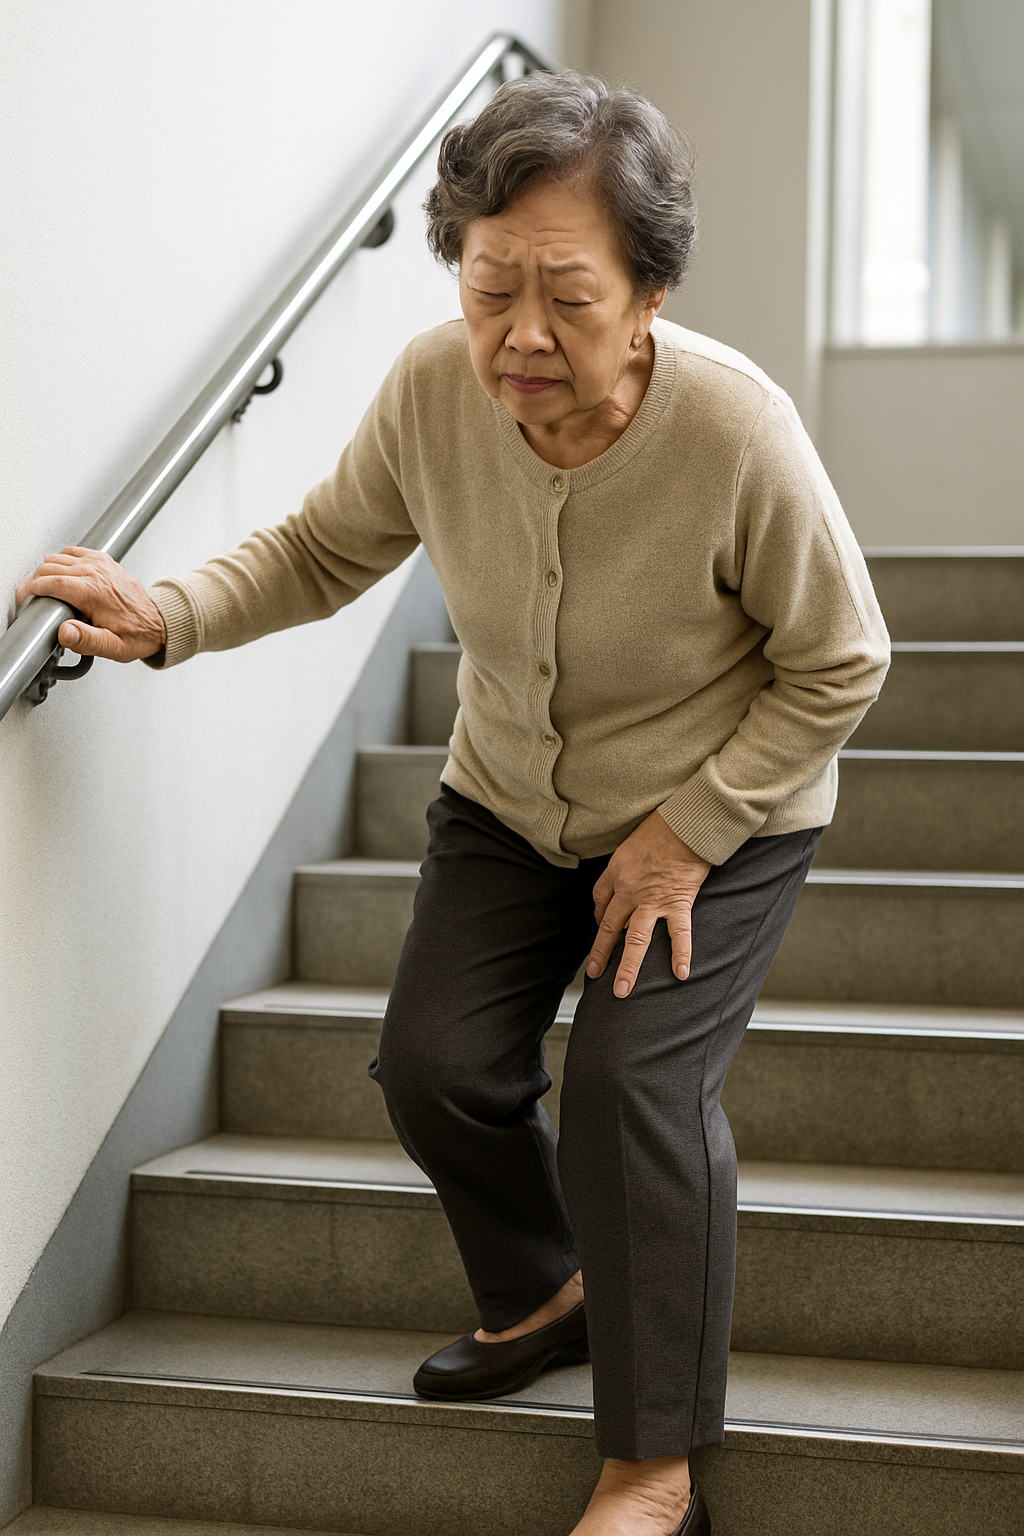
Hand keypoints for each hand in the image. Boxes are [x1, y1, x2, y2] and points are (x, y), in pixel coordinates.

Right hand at [15, 547, 165, 662]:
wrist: (159, 621)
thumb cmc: (137, 634)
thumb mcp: (112, 647)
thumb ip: (87, 641)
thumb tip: (65, 633)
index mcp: (93, 592)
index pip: (50, 582)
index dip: (31, 590)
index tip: (25, 600)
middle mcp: (95, 572)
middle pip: (49, 567)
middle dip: (34, 581)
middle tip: (31, 597)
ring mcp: (99, 563)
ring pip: (57, 557)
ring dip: (46, 571)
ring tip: (44, 589)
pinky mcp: (103, 559)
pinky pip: (71, 551)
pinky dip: (60, 561)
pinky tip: (61, 576)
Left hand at [587, 810, 711, 997]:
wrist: (685, 822)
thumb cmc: (661, 826)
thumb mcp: (631, 842)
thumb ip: (627, 863)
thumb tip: (629, 877)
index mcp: (615, 873)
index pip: (600, 901)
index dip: (600, 918)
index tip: (603, 926)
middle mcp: (628, 890)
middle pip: (609, 927)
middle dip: (601, 953)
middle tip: (594, 974)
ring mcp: (652, 899)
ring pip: (635, 939)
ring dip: (627, 967)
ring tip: (622, 989)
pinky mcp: (677, 901)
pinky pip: (678, 933)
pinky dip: (680, 954)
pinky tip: (681, 974)